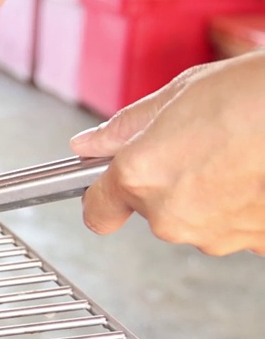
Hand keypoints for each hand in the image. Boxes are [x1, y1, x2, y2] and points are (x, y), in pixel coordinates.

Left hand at [70, 51, 264, 255]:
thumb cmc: (252, 97)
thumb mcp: (177, 95)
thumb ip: (126, 128)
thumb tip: (89, 143)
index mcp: (139, 178)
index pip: (98, 211)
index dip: (104, 196)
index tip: (109, 188)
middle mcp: (170, 216)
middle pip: (153, 210)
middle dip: (168, 182)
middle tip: (199, 145)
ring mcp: (215, 235)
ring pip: (196, 219)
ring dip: (208, 194)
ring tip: (235, 154)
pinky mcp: (255, 243)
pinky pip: (236, 226)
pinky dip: (243, 204)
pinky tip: (255, 173)